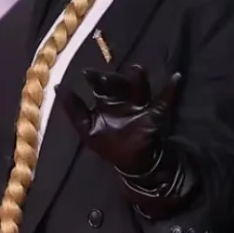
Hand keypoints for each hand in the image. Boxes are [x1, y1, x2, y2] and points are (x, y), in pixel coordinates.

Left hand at [59, 64, 180, 173]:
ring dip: (138, 79)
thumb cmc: (107, 145)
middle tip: (107, 76)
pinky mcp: (153, 114)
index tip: (86, 73)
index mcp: (106, 102)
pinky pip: (163, 101)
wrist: (131, 163)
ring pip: (138, 88)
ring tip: (137, 70)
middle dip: (113, 78)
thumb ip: (73, 109)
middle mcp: (123, 100)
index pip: (100, 85)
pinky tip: (176, 78)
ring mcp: (139, 106)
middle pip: (119, 83)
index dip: (94, 78)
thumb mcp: (85, 128)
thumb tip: (57, 86)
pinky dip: (170, 90)